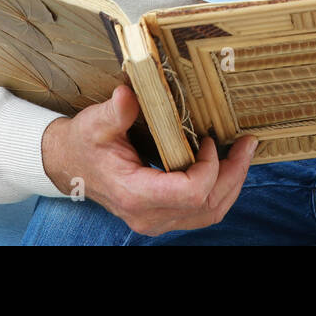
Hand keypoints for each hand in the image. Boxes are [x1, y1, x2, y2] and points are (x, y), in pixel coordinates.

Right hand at [40, 84, 257, 236]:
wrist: (67, 164)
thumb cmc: (83, 142)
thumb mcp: (95, 122)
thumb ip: (115, 111)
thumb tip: (128, 94)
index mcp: (135, 194)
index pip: (190, 194)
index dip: (209, 168)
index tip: (206, 138)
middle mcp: (148, 216)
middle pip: (208, 206)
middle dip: (234, 174)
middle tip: (247, 144)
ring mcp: (156, 221)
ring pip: (209, 214)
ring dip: (232, 184)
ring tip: (244, 153)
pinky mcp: (161, 216)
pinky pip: (201, 213)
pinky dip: (219, 190)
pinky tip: (225, 166)